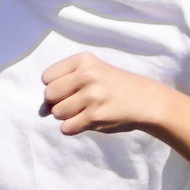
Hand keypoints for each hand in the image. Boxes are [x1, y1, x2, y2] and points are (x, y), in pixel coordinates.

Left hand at [41, 53, 181, 136]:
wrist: (146, 100)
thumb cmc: (114, 86)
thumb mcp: (92, 72)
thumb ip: (65, 84)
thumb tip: (42, 110)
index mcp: (84, 60)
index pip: (46, 77)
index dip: (54, 86)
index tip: (70, 88)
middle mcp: (87, 76)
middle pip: (48, 95)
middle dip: (57, 102)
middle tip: (76, 102)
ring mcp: (91, 96)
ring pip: (56, 113)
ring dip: (67, 116)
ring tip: (85, 110)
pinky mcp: (94, 116)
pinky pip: (66, 128)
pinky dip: (73, 128)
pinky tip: (89, 120)